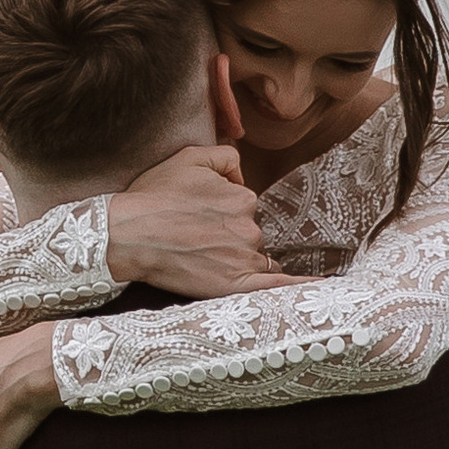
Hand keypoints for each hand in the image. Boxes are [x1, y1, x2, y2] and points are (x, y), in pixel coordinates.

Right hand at [104, 144, 288, 298]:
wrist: (127, 233)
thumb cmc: (152, 197)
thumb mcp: (188, 157)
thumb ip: (225, 157)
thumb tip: (242, 172)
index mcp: (242, 198)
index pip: (243, 210)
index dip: (220, 216)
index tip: (196, 220)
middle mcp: (250, 227)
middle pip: (249, 236)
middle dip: (227, 239)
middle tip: (191, 242)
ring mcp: (244, 257)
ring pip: (253, 260)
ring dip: (235, 261)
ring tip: (198, 261)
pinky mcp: (236, 284)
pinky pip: (277, 286)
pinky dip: (299, 287)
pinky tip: (321, 290)